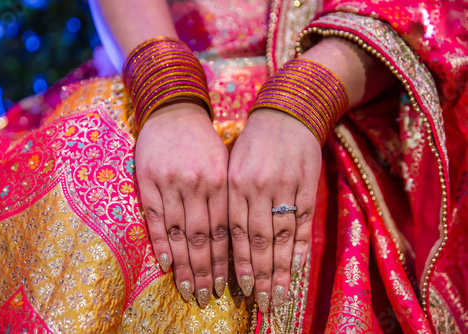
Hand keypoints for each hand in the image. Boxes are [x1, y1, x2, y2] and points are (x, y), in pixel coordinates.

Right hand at [135, 101, 228, 307]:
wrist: (174, 112)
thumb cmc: (203, 142)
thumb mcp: (224, 163)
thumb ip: (227, 197)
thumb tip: (234, 237)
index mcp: (221, 181)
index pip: (224, 230)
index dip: (224, 261)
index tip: (226, 285)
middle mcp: (197, 185)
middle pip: (202, 237)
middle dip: (205, 271)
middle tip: (205, 297)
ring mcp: (170, 183)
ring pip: (178, 233)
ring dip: (183, 265)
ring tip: (187, 290)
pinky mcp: (148, 181)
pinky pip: (154, 218)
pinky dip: (160, 244)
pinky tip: (166, 265)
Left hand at [228, 109, 320, 311]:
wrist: (285, 115)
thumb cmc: (253, 144)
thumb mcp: (232, 166)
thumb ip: (230, 200)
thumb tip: (227, 241)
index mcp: (234, 184)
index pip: (235, 233)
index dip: (239, 264)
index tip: (242, 288)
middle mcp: (257, 188)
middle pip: (258, 240)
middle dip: (260, 275)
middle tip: (263, 302)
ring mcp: (284, 186)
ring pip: (281, 236)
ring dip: (280, 268)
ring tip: (280, 295)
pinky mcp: (306, 185)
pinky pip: (303, 222)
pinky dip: (300, 247)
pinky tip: (297, 268)